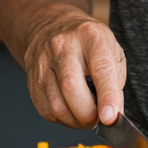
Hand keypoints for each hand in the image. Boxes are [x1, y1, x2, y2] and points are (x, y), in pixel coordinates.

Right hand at [23, 10, 126, 128]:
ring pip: (57, 105)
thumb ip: (115, 81)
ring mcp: (43, 62)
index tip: (111, 117)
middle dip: (88, 114)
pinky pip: (47, 111)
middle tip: (99, 118)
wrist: (53, 27)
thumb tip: (113, 114)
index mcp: (90, 36)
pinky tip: (71, 109)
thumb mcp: (111, 49)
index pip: (100, 69)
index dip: (107, 96)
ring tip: (86, 115)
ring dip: (76, 120)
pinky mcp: (32, 80)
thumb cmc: (88, 42)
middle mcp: (63, 46)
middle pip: (71, 88)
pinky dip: (63, 118)